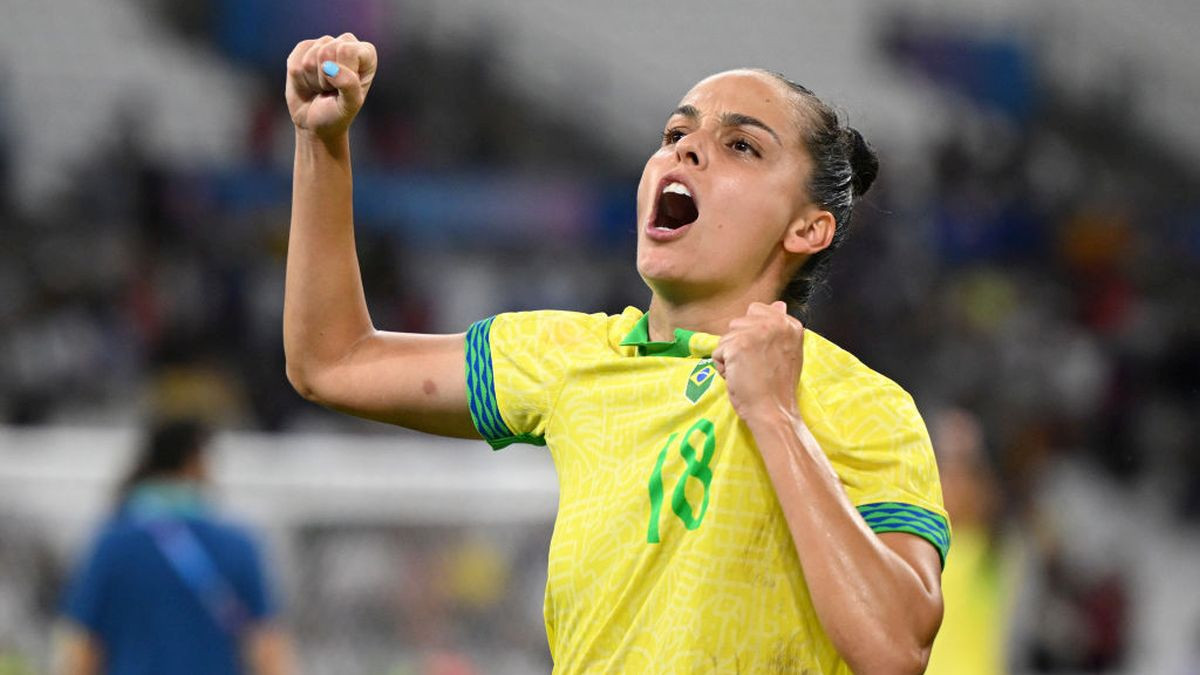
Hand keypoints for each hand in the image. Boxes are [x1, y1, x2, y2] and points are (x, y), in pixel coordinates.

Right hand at [285, 33, 377, 140]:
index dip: (341, 73)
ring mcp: (323, 44)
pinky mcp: (303, 48)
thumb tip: (330, 67)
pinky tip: (308, 82)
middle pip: (327, 50)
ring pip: (311, 57)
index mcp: (366, 54)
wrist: (314, 122)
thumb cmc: (337, 113)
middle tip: (331, 89)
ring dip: (313, 79)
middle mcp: (346, 44)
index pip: (347, 51)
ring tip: (321, 87)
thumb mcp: (349, 105)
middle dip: (326, 77)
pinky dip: (299, 77)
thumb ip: (349, 85)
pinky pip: (296, 60)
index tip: (344, 88)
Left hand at [712, 301, 804, 421]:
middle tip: (756, 367)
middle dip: (739, 345)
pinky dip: (723, 368)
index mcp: (789, 324)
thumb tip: (778, 304)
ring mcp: (755, 333)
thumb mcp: (787, 351)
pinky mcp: (737, 345)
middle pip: (737, 324)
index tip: (763, 354)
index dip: (752, 334)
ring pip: (725, 338)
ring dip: (730, 358)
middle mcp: (774, 323)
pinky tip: (738, 378)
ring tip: (747, 373)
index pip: (756, 311)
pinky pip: (717, 353)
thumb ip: (779, 327)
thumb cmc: (778, 386)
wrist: (774, 410)